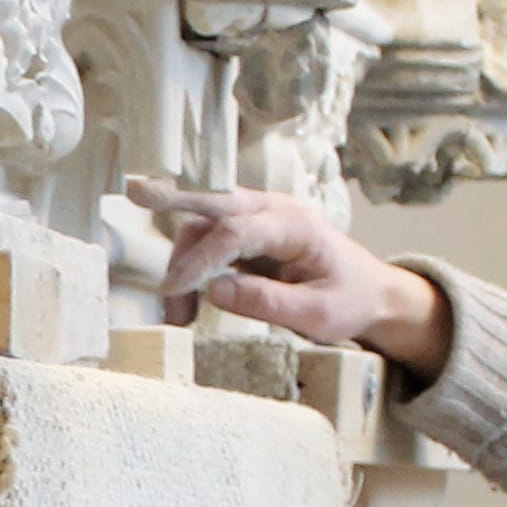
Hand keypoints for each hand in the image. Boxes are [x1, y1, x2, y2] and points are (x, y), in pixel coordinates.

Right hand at [125, 176, 452, 378]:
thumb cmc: (350, 301)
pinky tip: (187, 302)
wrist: (372, 294)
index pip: (237, 231)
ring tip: (178, 315)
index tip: (176, 291)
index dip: (202, 259)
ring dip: (183, 264)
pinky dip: (192, 268)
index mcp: (296, 225)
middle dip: (174, 196)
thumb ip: (268, 303)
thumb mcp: (318, 315)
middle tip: (134, 191)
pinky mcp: (250, 235)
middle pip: (216, 200)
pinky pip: (210, 241)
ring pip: (205, 225)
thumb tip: (214, 291)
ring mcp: (260, 219)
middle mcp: (274, 211)